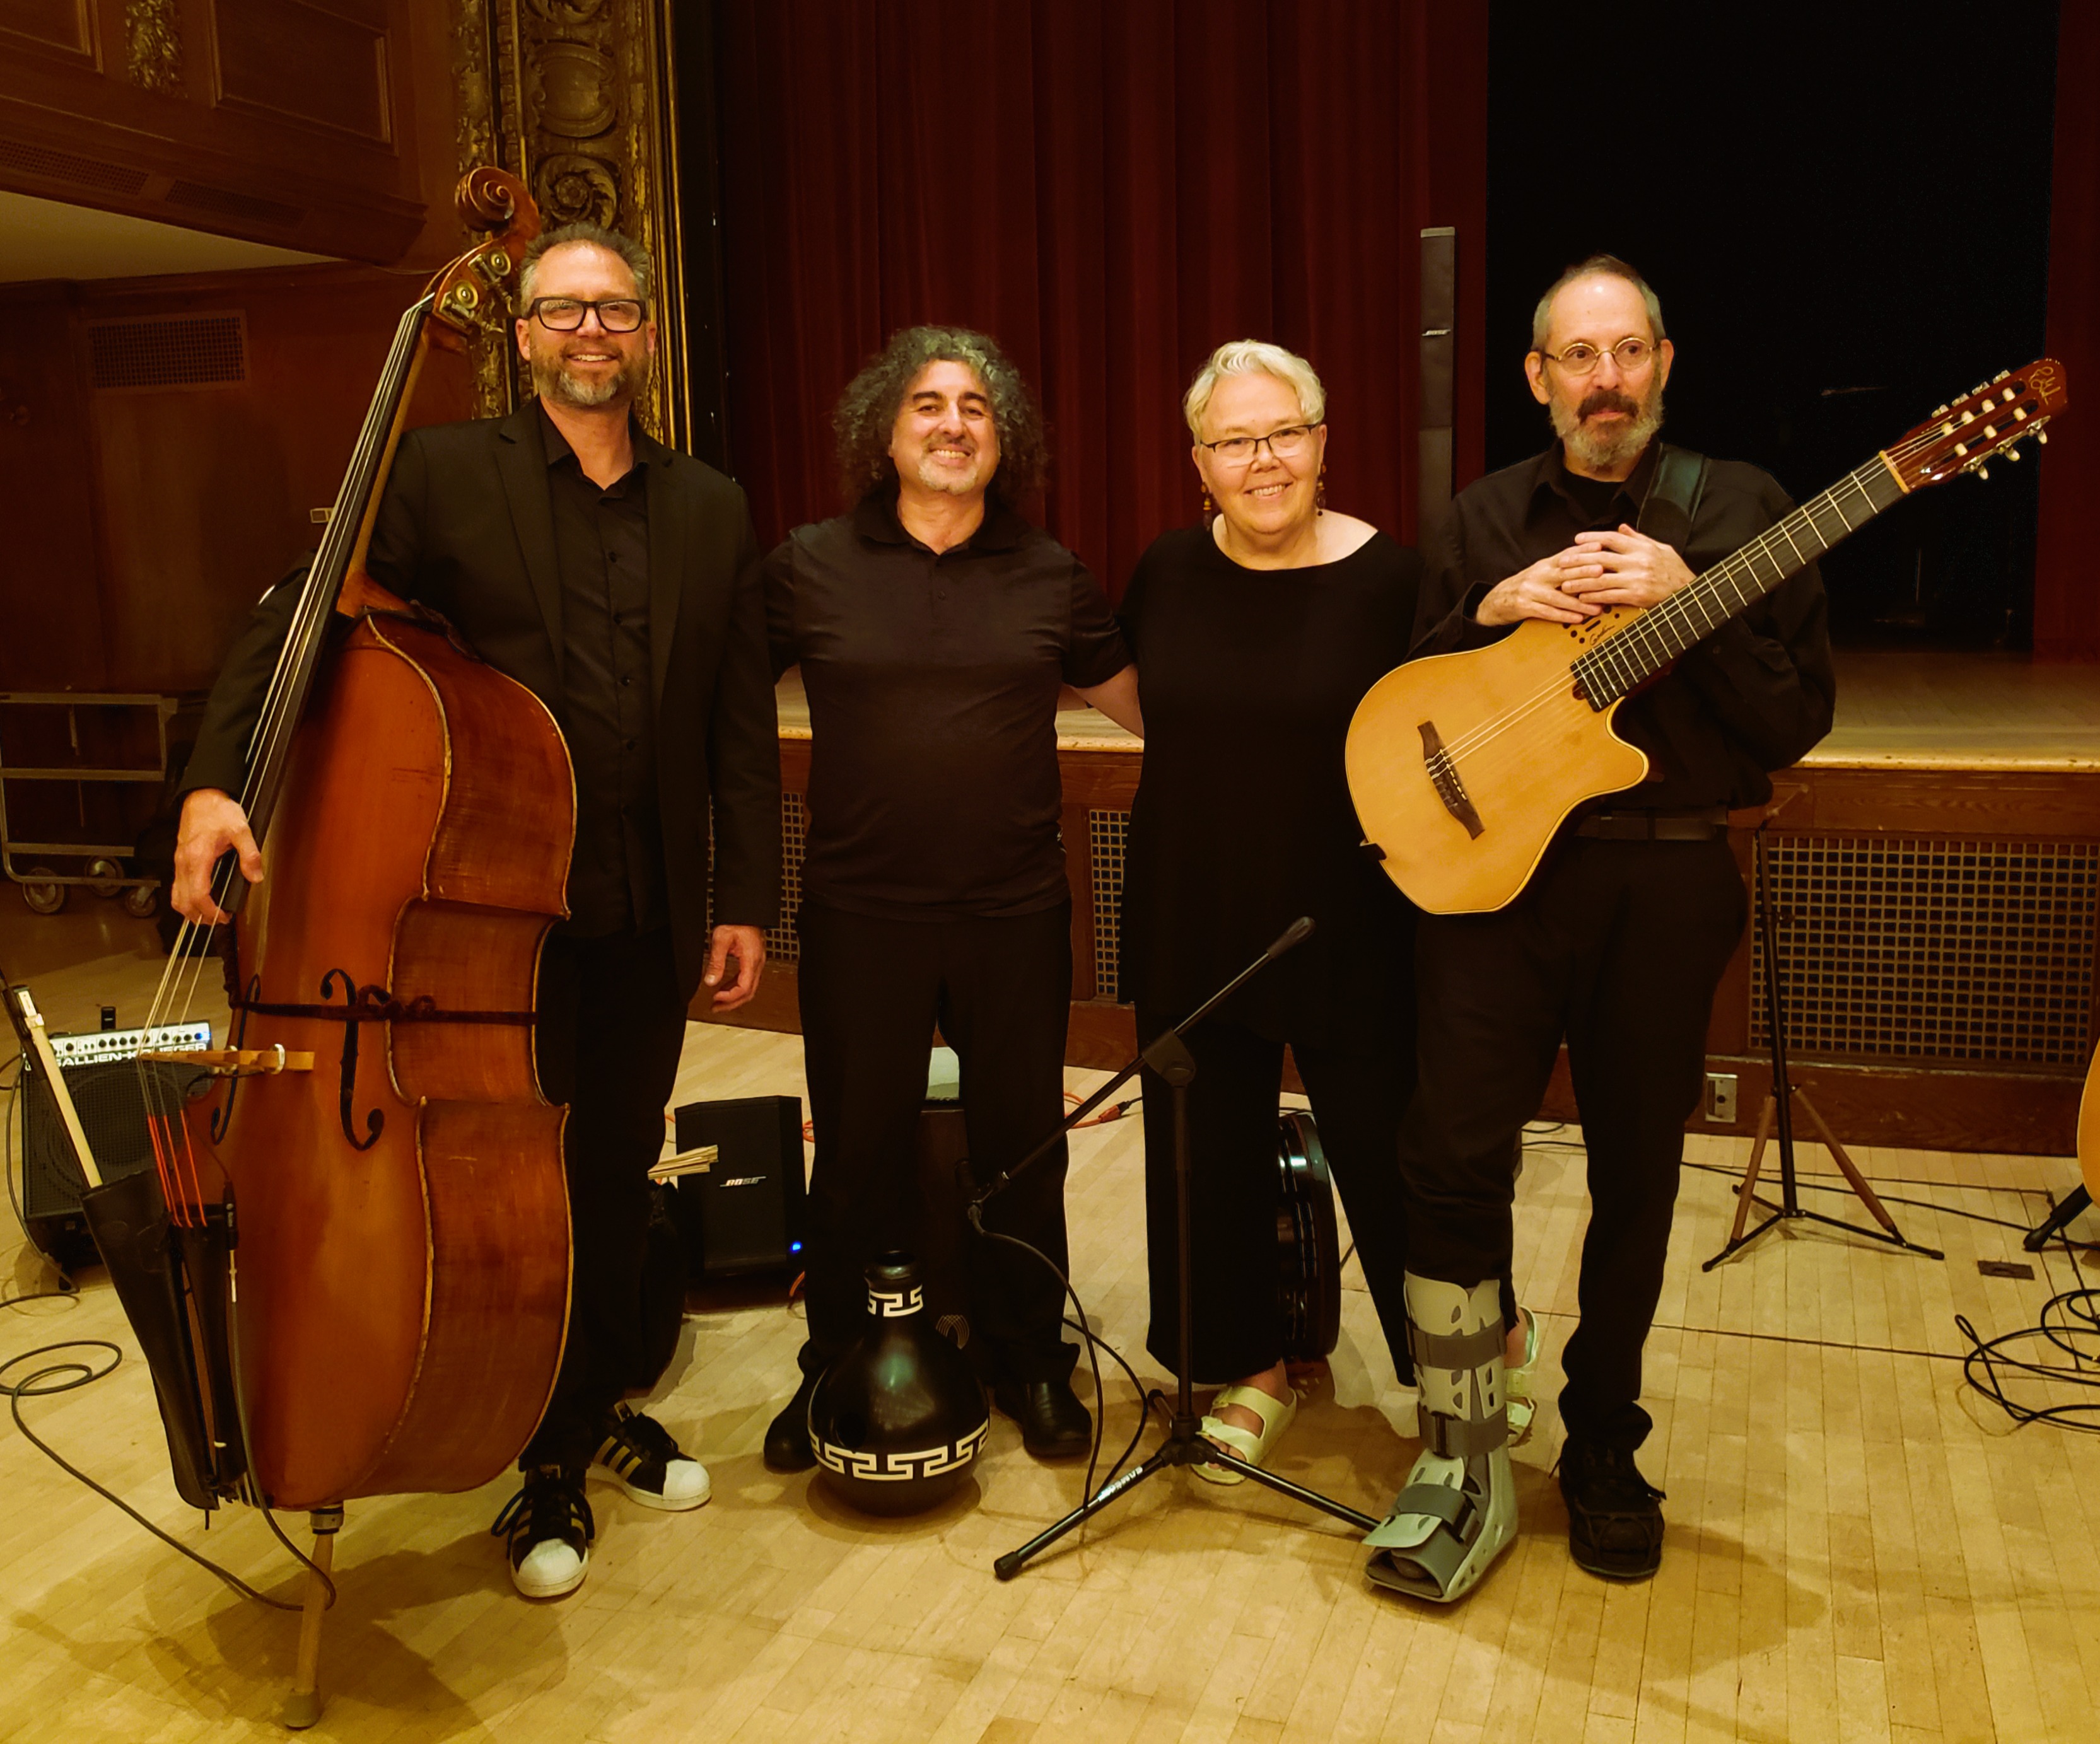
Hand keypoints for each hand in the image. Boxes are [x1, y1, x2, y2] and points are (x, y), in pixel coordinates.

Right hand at [172, 788, 263, 924]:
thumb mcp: (241, 829)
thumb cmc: (217, 811)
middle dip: (199, 916)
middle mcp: (184, 863)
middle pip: (183, 901)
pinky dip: (185, 899)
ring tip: (209, 915)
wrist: (202, 797)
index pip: (198, 895)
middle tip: (218, 920)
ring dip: (190, 910)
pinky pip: (177, 886)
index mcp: (198, 858)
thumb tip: (255, 876)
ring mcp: (179, 862)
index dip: (210, 911)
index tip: (223, 917)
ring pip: (176, 896)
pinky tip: (199, 900)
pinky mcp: (179, 860)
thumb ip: (250, 854)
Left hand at [703, 923, 765, 1011]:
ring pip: (749, 988)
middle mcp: (757, 963)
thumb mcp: (721, 939)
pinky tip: (724, 988)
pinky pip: (747, 980)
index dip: (729, 997)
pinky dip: (735, 987)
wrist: (747, 910)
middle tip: (716, 1008)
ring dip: (733, 997)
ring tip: (718, 1002)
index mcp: (752, 959)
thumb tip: (710, 981)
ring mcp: (757, 963)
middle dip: (732, 1004)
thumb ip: (716, 962)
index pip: (744, 988)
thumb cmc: (737, 920)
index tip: (715, 998)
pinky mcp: (754, 960)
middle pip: (749, 993)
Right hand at [1474, 548, 1605, 626]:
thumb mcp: (1541, 571)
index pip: (1565, 555)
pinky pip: (1547, 612)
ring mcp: (1530, 591)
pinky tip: (1577, 618)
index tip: (1599, 547)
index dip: (1582, 550)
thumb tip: (1587, 558)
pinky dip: (1564, 615)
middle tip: (1602, 572)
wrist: (1497, 600)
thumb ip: (1561, 565)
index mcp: (1544, 565)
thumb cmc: (1525, 586)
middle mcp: (1537, 575)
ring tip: (1597, 608)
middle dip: (1583, 572)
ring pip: (1558, 597)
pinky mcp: (1524, 606)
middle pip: (1563, 573)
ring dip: (1579, 603)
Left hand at [1559, 525, 1694, 608]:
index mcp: (1642, 548)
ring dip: (1580, 581)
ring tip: (1565, 584)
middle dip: (1578, 560)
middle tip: (1562, 562)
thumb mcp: (1660, 548)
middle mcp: (1637, 561)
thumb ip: (1638, 538)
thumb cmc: (1674, 570)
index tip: (1576, 540)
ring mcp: (1636, 579)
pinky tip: (1582, 597)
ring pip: (1601, 579)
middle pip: (1600, 558)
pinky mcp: (1636, 596)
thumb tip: (1621, 527)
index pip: (1611, 538)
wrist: (1689, 591)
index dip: (1592, 538)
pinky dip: (1594, 596)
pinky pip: (1610, 595)